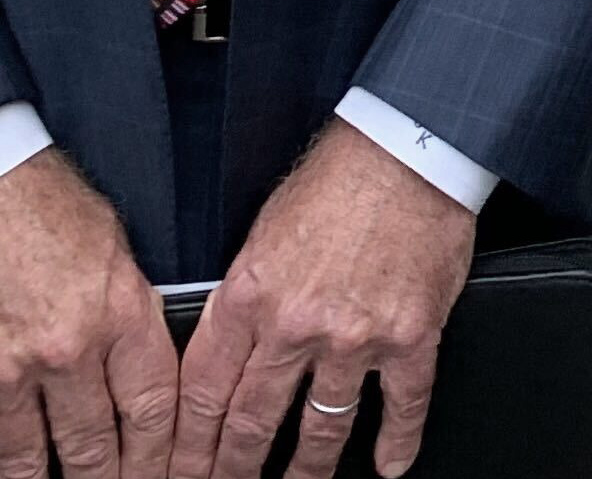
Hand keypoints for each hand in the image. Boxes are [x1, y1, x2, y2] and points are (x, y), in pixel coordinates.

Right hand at [0, 152, 178, 478]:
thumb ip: (128, 306)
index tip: (162, 475)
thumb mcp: (112, 244)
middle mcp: (62, 354)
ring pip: (25, 464)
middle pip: (93, 450)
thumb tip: (140, 356)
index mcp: (115, 315)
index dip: (161, 457)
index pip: (153, 410)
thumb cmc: (34, 196)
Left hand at [172, 124, 476, 478]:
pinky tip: (388, 464)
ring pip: (322, 426)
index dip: (187, 445)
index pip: (202, 393)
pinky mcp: (411, 335)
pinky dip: (397, 442)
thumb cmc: (339, 176)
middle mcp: (297, 323)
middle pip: (252, 423)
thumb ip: (242, 295)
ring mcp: (356, 336)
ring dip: (306, 469)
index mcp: (250, 295)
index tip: (181, 471)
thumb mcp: (262, 232)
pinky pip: (402, 404)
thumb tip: (227, 348)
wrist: (410, 146)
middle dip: (233, 471)